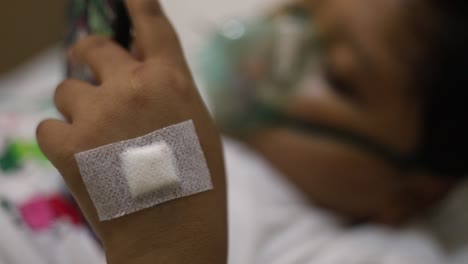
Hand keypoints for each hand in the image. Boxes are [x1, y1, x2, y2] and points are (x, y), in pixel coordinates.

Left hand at [36, 0, 226, 262]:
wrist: (172, 233)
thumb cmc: (196, 181)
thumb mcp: (197, 124)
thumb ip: (168, 89)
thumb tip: (138, 65)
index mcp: (171, 80)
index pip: (151, 24)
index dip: (137, 2)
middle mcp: (132, 87)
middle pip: (93, 47)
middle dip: (92, 57)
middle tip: (95, 75)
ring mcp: (96, 113)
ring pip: (66, 89)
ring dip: (79, 108)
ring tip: (99, 141)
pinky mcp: (65, 144)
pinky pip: (48, 124)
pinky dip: (61, 139)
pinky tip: (84, 160)